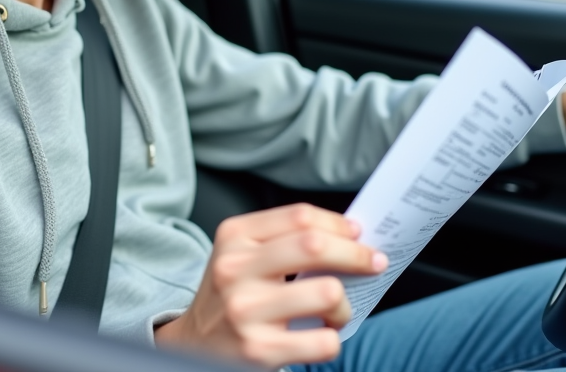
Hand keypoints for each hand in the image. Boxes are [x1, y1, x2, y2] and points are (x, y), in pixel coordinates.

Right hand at [154, 203, 386, 368]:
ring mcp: (245, 310)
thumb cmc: (230, 294)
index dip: (338, 224)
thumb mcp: (242, 254)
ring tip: (335, 311)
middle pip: (315, 246)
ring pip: (326, 292)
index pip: (300, 217)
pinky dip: (332, 340)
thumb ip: (284, 240)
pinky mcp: (258, 349)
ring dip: (344, 305)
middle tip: (373, 263)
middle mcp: (235, 269)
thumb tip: (349, 236)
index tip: (358, 234)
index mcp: (234, 237)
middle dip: (356, 255)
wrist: (192, 344)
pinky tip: (320, 336)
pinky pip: (323, 341)